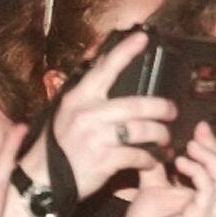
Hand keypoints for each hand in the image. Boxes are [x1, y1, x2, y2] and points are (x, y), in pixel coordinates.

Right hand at [19, 27, 175, 201]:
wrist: (43, 179)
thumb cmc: (60, 143)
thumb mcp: (69, 110)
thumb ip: (90, 89)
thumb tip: (106, 61)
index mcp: (80, 97)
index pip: (105, 69)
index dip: (125, 51)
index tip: (143, 37)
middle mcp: (89, 114)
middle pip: (137, 104)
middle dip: (161, 107)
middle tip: (172, 111)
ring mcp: (96, 137)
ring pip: (141, 130)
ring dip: (159, 134)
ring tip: (165, 137)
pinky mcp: (103, 160)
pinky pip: (136, 155)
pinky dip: (149, 158)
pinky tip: (153, 159)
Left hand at [121, 123, 215, 216]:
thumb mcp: (154, 189)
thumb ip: (159, 167)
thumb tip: (157, 143)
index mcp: (212, 202)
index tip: (200, 128)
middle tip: (199, 132)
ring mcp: (213, 216)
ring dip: (211, 157)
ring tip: (190, 146)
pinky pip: (210, 189)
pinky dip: (198, 171)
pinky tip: (180, 163)